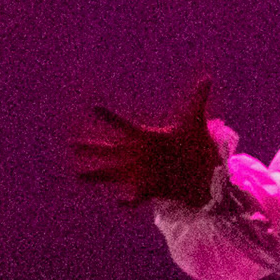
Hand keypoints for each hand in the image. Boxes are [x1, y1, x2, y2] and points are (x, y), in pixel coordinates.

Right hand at [70, 77, 224, 208]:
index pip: (124, 125)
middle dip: (91, 147)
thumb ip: (198, 100)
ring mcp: (141, 173)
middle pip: (110, 150)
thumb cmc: (196, 147)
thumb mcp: (195, 123)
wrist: (204, 175)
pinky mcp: (149, 190)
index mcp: (147, 137)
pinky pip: (134, 197)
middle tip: (71, 143)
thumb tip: (207, 78)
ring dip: (96, 174)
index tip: (94, 108)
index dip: (109, 117)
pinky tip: (119, 201)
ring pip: (113, 173)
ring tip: (77, 174)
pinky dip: (128, 200)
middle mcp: (139, 155)